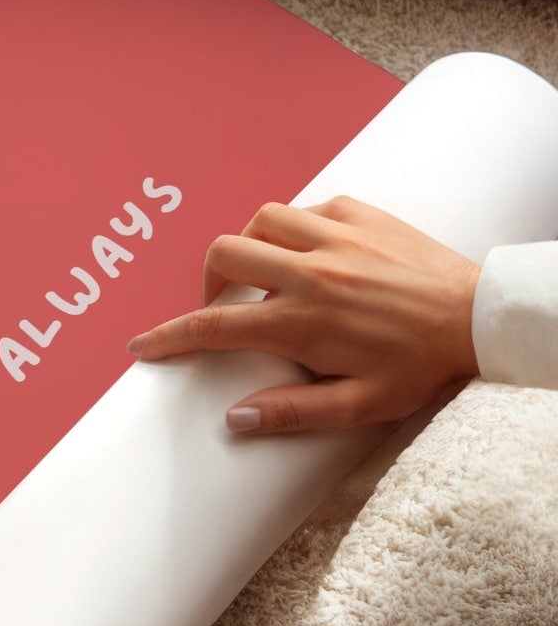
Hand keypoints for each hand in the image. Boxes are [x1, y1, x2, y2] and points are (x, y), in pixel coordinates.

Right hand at [126, 195, 478, 434]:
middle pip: (224, 255)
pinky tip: (311, 250)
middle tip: (222, 305)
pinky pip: (310, 208)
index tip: (142, 346)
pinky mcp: (362, 215)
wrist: (483, 319)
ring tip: (262, 271)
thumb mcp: (361, 405)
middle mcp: (310, 273)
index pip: (213, 327)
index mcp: (302, 322)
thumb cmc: (423, 367)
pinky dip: (297, 226)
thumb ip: (294, 412)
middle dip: (208, 281)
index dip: (168, 337)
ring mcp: (336, 238)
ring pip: (261, 220)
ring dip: (250, 245)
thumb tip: (235, 418)